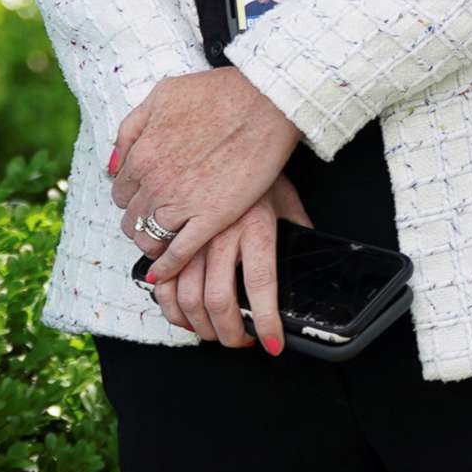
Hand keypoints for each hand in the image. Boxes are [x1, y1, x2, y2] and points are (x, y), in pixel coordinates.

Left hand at [110, 67, 301, 284]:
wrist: (262, 100)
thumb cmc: (215, 94)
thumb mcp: (160, 96)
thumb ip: (131, 129)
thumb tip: (113, 164)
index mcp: (142, 153)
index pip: (120, 191)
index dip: (131, 198)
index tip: (143, 200)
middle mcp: (155, 181)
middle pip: (130, 218)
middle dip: (138, 221)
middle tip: (153, 222)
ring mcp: (182, 202)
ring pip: (149, 238)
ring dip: (151, 243)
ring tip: (161, 243)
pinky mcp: (211, 218)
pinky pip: (179, 252)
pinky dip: (167, 266)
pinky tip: (164, 272)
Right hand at [151, 175, 314, 351]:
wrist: (227, 128)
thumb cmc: (257, 166)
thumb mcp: (286, 199)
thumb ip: (296, 231)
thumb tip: (310, 261)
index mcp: (256, 225)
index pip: (261, 284)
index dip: (265, 321)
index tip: (271, 343)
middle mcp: (221, 232)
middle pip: (219, 300)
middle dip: (230, 334)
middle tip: (239, 340)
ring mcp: (192, 234)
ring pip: (187, 297)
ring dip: (200, 326)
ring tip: (213, 332)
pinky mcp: (171, 233)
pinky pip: (162, 280)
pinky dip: (169, 305)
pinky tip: (183, 313)